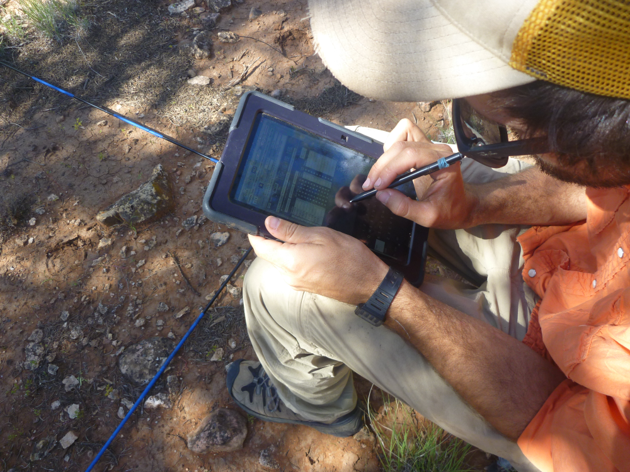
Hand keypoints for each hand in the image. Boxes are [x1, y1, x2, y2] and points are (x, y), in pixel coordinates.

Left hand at [248, 216, 388, 304]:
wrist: (368, 284)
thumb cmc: (349, 258)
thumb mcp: (320, 236)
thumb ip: (291, 231)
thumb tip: (268, 223)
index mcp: (289, 261)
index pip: (259, 247)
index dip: (255, 233)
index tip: (257, 221)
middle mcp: (288, 276)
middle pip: (269, 254)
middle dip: (272, 239)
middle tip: (286, 222)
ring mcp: (296, 283)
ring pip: (280, 261)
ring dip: (285, 248)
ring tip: (303, 236)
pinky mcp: (304, 286)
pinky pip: (290, 269)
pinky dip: (294, 257)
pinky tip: (309, 249)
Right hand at [364, 119, 478, 228]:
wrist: (462, 206)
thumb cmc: (449, 211)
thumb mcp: (427, 217)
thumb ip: (404, 207)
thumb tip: (381, 195)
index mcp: (444, 162)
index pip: (411, 156)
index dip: (390, 169)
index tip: (377, 186)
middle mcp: (437, 149)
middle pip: (402, 147)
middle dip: (382, 166)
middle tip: (371, 186)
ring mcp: (430, 146)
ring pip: (400, 139)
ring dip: (384, 158)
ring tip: (378, 178)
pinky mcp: (423, 147)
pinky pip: (403, 135)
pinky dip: (391, 149)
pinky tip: (388, 166)